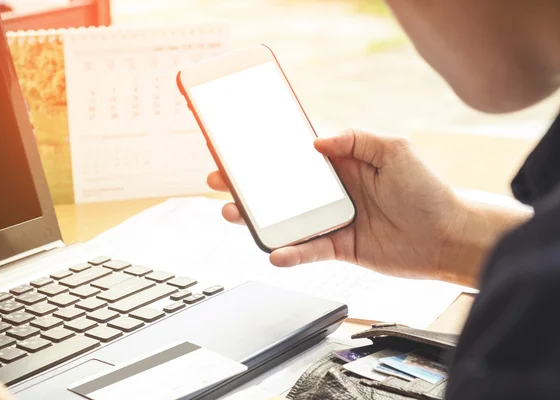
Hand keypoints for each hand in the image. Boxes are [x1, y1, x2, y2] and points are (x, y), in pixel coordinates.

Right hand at [207, 129, 467, 281]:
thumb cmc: (427, 190)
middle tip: (220, 178)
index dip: (266, 150)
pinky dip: (291, 253)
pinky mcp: (339, 247)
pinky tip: (274, 253)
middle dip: (248, 183)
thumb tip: (316, 141)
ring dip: (258, 218)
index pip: (295, 154)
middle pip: (281, 187)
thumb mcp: (394, 150)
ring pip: (287, 220)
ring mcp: (332, 220)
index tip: (238, 146)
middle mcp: (332, 191)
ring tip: (233, 214)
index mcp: (341, 163)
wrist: (448, 236)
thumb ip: (355, 139)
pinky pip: (309, 250)